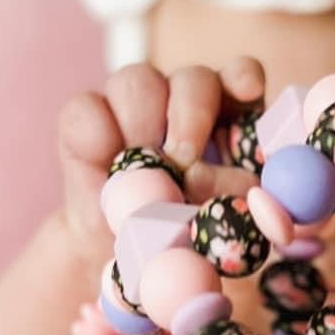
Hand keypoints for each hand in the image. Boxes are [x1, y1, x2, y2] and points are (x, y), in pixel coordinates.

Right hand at [57, 58, 265, 268]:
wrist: (119, 257)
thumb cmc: (180, 234)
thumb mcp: (217, 223)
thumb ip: (236, 200)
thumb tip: (249, 188)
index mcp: (225, 117)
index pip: (239, 77)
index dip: (243, 78)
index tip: (248, 90)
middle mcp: (180, 100)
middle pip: (192, 78)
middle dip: (190, 113)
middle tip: (184, 156)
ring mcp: (130, 104)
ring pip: (137, 80)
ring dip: (141, 122)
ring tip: (142, 167)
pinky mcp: (84, 119)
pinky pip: (85, 108)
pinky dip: (96, 132)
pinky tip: (105, 159)